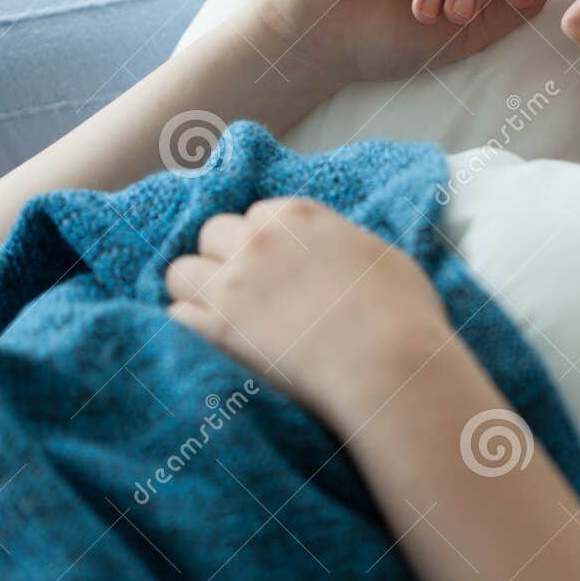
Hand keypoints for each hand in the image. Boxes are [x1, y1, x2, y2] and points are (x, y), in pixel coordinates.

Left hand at [164, 197, 453, 428]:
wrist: (390, 366)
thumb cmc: (403, 316)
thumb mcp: (383, 257)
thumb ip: (344, 244)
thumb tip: (336, 252)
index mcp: (299, 218)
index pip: (257, 215)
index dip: (264, 242)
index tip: (277, 268)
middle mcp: (257, 242)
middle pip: (212, 234)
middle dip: (224, 258)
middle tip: (249, 293)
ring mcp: (232, 285)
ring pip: (180, 272)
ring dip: (197, 290)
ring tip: (222, 317)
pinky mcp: (216, 330)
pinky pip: (176, 317)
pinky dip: (190, 328)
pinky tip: (214, 343)